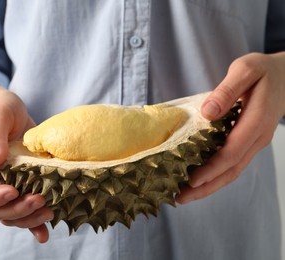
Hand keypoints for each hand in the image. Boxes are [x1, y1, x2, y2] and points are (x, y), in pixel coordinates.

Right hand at [0, 78, 53, 242]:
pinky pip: (27, 211)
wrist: (12, 110)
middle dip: (16, 210)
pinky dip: (36, 224)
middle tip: (38, 200)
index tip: (11, 190)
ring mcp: (9, 186)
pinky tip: (46, 232)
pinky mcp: (26, 186)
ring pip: (12, 215)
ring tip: (49, 211)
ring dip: (29, 219)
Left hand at [176, 52, 284, 203]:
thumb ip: (227, 91)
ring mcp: (254, 142)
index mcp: (256, 121)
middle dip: (206, 187)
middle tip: (180, 198)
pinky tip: (198, 178)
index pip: (232, 152)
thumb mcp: (245, 70)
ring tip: (185, 195)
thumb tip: (208, 112)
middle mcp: (257, 138)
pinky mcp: (248, 142)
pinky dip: (215, 174)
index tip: (192, 181)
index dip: (212, 169)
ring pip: (233, 171)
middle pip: (232, 170)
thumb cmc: (264, 71)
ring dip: (209, 185)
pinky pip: (232, 163)